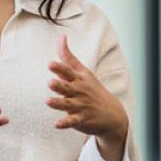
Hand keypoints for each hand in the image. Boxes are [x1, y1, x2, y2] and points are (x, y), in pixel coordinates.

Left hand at [46, 34, 128, 160]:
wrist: (112, 113)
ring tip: (48, 101)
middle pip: (67, 88)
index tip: (50, 64)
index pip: (68, 72)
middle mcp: (79, 91)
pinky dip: (65, 123)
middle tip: (49, 82)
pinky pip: (72, 121)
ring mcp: (81, 106)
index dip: (59, 68)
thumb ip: (68, 56)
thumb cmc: (92, 89)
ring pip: (67, 104)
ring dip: (58, 103)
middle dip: (59, 85)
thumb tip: (61, 36)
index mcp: (78, 79)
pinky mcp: (81, 119)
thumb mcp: (82, 71)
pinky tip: (57, 124)